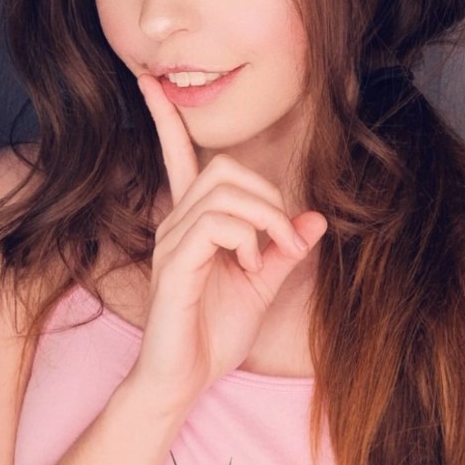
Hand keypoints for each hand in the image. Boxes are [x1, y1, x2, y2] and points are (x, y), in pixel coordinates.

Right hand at [130, 74, 326, 413]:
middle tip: (287, 240)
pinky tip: (249, 266)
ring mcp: (172, 242)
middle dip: (269, 197)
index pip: (177, 157)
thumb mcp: (262, 286)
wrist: (183, 381)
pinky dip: (245, 238)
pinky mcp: (175, 265)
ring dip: (263, 220)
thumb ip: (285, 249)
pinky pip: (213, 225)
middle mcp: (176, 223)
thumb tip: (316, 217)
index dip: (164, 119)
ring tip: (269, 258)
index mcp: (193, 222)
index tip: (148, 82)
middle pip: (224, 170)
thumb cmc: (215, 334)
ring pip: (223, 193)